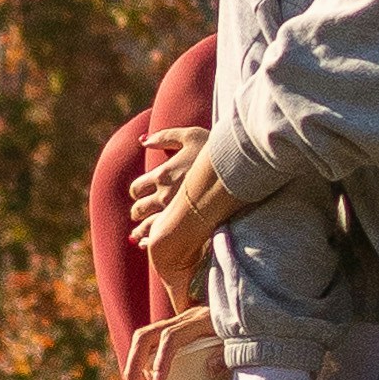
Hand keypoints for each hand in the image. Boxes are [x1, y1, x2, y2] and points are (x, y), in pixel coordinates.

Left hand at [133, 137, 233, 283]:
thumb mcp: (190, 135)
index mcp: (163, 174)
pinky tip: (153, 243)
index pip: (137, 188)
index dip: (137, 192)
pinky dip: (154, 243)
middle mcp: (166, 195)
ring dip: (141, 232)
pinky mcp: (190, 225)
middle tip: (139, 214)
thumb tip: (142, 141)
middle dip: (138, 212)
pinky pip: (165, 239)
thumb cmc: (215, 149)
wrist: (241, 168)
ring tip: (141, 235)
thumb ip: (164, 136)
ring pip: (148, 228)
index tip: (140, 194)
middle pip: (139, 210)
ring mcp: (178, 212)